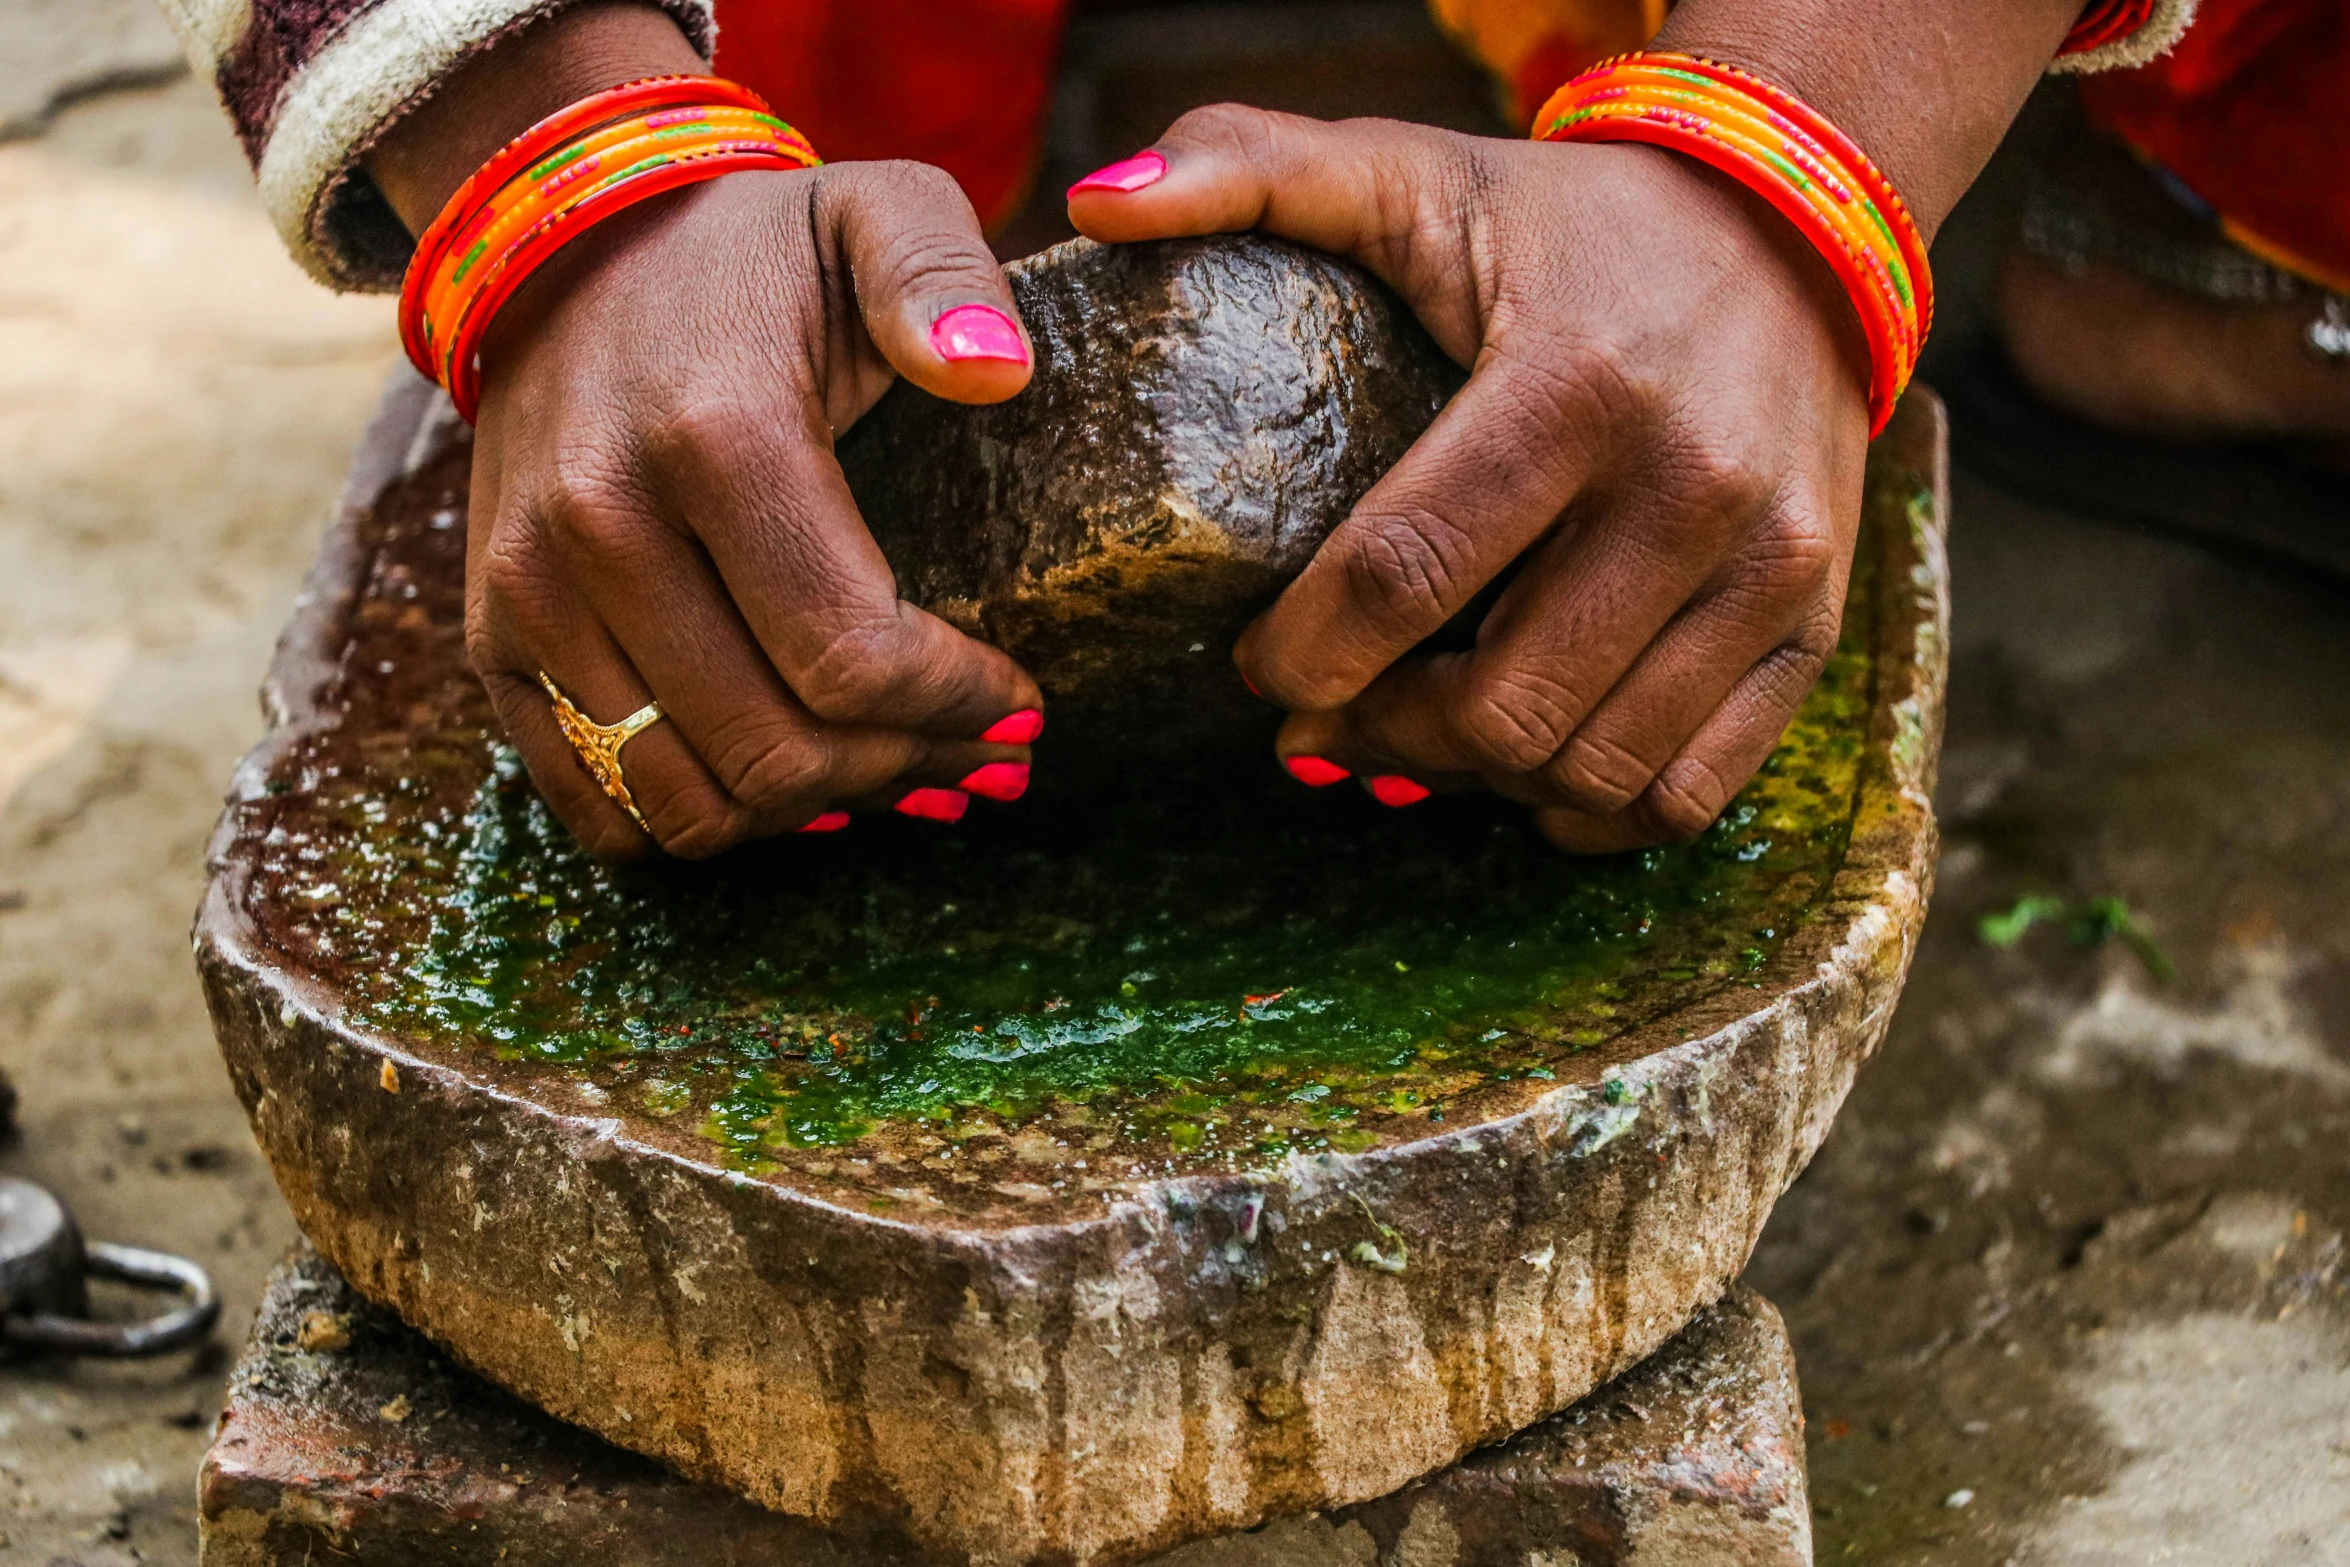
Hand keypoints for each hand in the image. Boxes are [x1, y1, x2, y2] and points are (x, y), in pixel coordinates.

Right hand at [457, 161, 1046, 860]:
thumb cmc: (753, 252)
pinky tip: (787, 788)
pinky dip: (702, 823)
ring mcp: (529, 593)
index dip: (957, 705)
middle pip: (776, 751)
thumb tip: (996, 374)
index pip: (850, 656)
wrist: (565, 245)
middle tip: (976, 749)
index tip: (1019, 702)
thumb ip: (944, 275)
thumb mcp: (872, 214)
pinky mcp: (491, 636)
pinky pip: (597, 806)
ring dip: (813, 813)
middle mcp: (599, 526)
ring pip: (691, 803)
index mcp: (713, 436)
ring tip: (892, 770)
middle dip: (903, 767)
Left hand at [1069, 111, 1873, 851]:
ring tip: (1424, 726)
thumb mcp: (1413, 169)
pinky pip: (1690, 791)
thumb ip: (1251, 167)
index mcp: (1575, 382)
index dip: (1303, 654)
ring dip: (1480, 776)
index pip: (1404, 573)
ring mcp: (1771, 567)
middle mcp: (1692, 484)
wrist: (1790, 225)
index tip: (1258, 667)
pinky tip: (1530, 763)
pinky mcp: (1815, 624)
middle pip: (1499, 704)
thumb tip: (1098, 201)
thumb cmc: (1569, 223)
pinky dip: (1592, 807)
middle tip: (1330, 707)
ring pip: (1591, 765)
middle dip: (1381, 729)